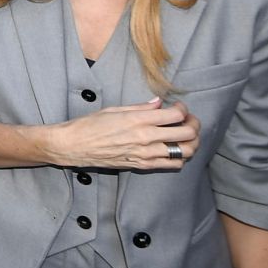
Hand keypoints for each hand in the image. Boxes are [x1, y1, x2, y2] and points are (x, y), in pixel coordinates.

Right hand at [47, 99, 199, 170]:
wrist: (73, 146)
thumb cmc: (89, 125)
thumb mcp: (114, 109)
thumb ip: (140, 107)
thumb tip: (159, 103)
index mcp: (138, 120)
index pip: (176, 115)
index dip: (183, 109)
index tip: (178, 107)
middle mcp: (145, 137)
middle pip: (187, 133)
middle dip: (194, 125)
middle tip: (189, 121)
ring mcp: (146, 154)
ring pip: (185, 151)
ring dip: (191, 142)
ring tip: (186, 136)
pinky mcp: (142, 165)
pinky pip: (173, 164)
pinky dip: (179, 157)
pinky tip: (173, 149)